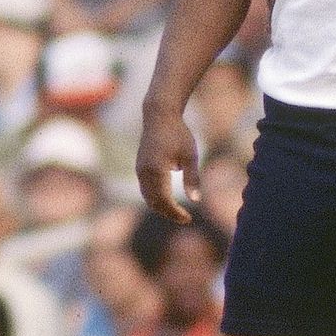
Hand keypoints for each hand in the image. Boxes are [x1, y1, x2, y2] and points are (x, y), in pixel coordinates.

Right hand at [135, 104, 198, 222]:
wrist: (159, 116)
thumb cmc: (178, 134)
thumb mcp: (190, 155)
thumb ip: (192, 178)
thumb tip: (196, 201)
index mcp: (157, 170)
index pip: (164, 200)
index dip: (175, 212)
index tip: (188, 219)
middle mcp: (144, 172)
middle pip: (154, 202)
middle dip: (169, 213)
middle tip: (185, 219)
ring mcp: (140, 170)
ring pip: (147, 197)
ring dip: (161, 208)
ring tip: (177, 213)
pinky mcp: (140, 167)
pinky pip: (145, 189)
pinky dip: (155, 199)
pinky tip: (167, 201)